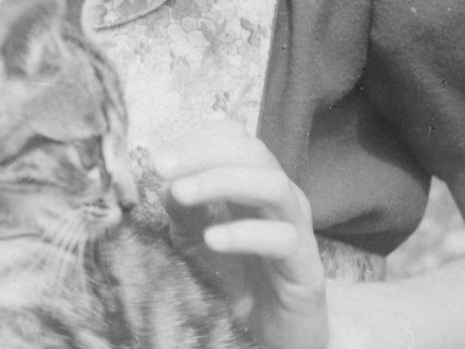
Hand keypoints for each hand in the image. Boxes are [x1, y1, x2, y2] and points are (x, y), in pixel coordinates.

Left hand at [157, 123, 329, 348]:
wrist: (274, 326)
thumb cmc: (237, 274)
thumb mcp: (195, 235)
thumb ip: (181, 206)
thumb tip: (164, 180)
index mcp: (255, 181)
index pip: (235, 138)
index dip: (197, 138)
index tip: (159, 156)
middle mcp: (281, 196)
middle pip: (253, 152)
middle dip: (203, 153)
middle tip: (162, 167)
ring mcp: (297, 226)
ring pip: (272, 185)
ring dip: (222, 181)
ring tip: (181, 194)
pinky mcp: (306, 264)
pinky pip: (282, 238)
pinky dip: (244, 233)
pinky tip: (212, 239)